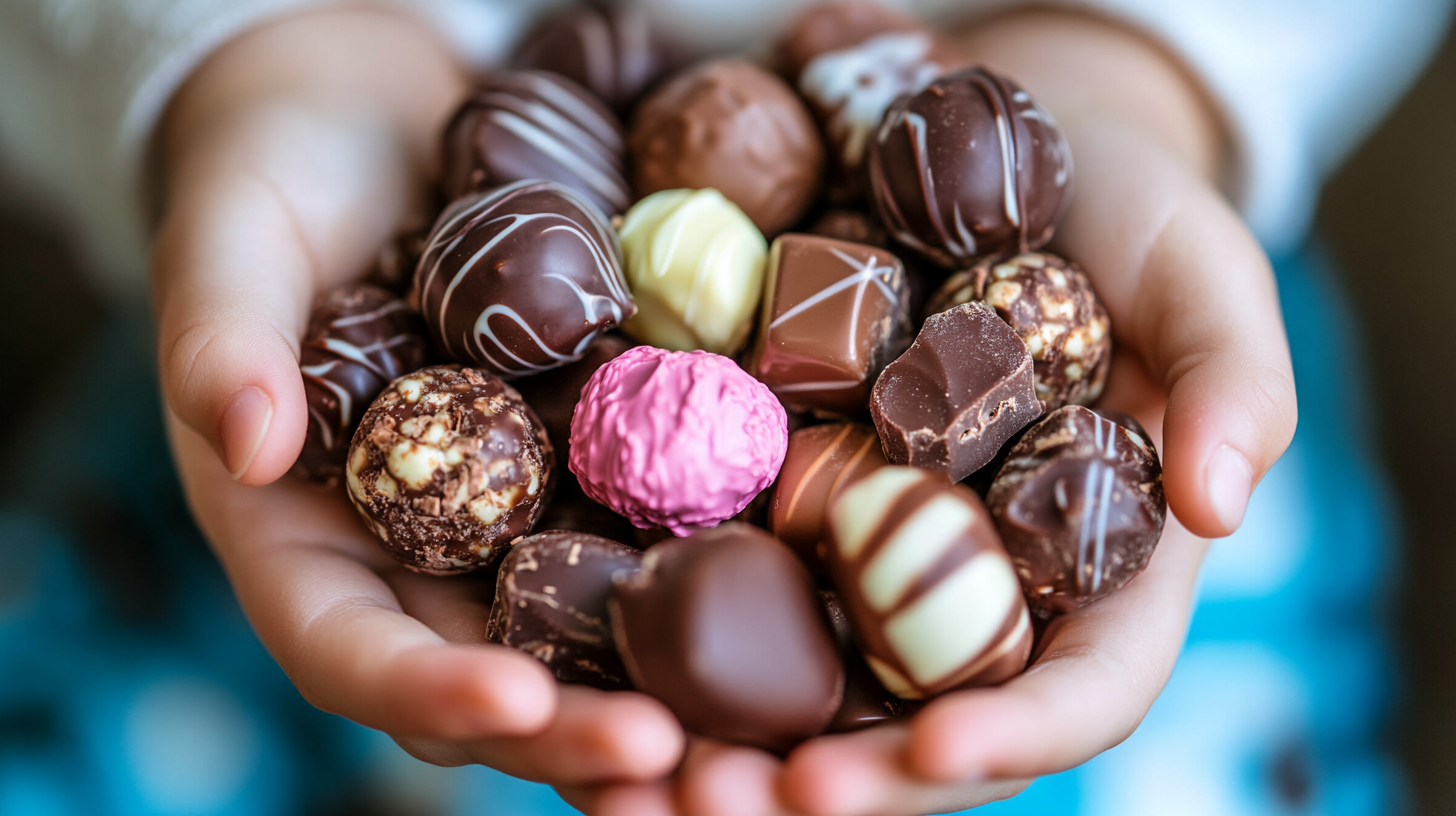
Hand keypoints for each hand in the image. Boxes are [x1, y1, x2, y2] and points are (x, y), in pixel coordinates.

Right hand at [153, 9, 683, 786]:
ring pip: (584, 632)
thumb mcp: (230, 237)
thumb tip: (244, 445)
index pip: (348, 648)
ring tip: (743, 721)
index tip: (512, 702)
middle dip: (570, 729)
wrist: (380, 120)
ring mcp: (515, 513)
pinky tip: (788, 587)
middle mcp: (418, 552)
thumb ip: (221, 339)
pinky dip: (712, 573)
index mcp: (306, 536)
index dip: (424, 690)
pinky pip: (653, 526)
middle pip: (486, 676)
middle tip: (664, 755)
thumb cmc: (277, 175)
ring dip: (661, 685)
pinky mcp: (596, 459)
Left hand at [558, 10, 1296, 814]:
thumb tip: (1224, 501)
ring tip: (640, 776)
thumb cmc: (1119, 212)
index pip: (1077, 691)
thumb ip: (1236, 375)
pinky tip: (591, 669)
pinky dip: (663, 647)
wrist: (984, 156)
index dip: (1016, 734)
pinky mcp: (778, 508)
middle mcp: (975, 593)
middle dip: (838, 782)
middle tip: (736, 799)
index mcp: (1095, 573)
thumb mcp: (1198, 264)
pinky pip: (723, 592)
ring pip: (806, 692)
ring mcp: (868, 560)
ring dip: (724, 749)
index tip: (940, 747)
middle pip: (916, 728)